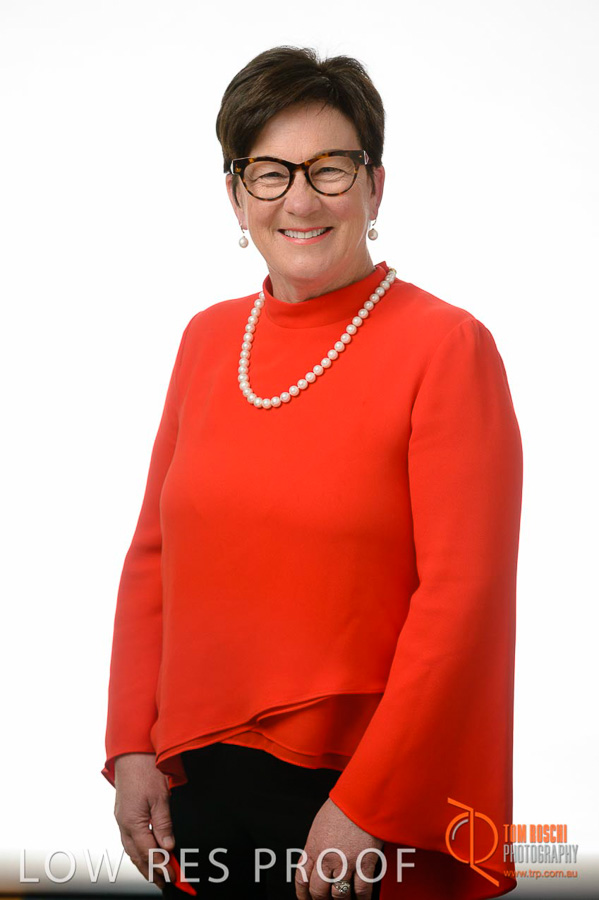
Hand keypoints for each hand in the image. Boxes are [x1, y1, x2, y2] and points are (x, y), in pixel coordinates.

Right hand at [114, 753, 176, 889]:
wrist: (131, 752)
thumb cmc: (145, 769)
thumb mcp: (160, 796)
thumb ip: (163, 822)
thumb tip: (167, 845)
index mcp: (132, 822)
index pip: (149, 852)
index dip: (161, 866)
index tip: (174, 876)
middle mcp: (123, 823)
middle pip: (137, 856)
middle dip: (151, 871)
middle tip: (164, 883)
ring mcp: (121, 819)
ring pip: (130, 850)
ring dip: (143, 864)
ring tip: (154, 876)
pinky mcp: (122, 813)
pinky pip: (128, 839)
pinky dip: (137, 851)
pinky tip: (143, 853)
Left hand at [295, 798, 383, 898]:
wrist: (361, 797)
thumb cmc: (342, 806)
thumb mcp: (319, 825)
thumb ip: (316, 846)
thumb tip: (316, 862)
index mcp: (313, 847)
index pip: (302, 879)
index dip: (303, 894)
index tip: (306, 899)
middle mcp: (327, 858)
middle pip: (319, 892)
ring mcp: (346, 863)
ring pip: (340, 895)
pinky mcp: (364, 863)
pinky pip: (362, 891)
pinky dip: (362, 899)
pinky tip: (362, 899)